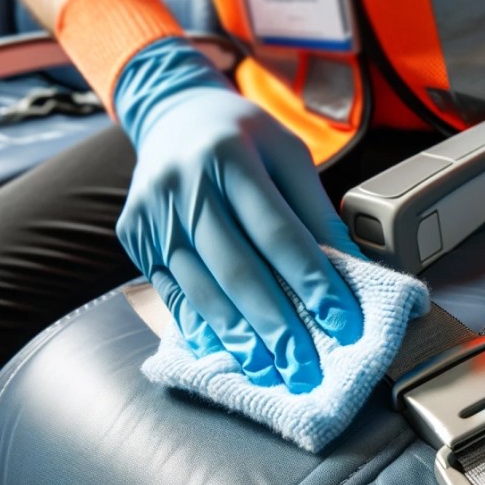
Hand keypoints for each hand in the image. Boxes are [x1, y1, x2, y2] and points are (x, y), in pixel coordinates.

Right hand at [114, 38, 363, 391]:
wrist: (172, 115)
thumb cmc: (243, 136)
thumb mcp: (287, 153)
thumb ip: (315, 209)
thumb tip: (350, 269)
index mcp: (229, 154)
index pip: (279, 232)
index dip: (313, 281)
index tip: (343, 321)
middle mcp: (184, 184)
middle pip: (237, 268)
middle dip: (276, 324)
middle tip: (305, 367)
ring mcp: (152, 212)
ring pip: (201, 287)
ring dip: (238, 336)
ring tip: (270, 369)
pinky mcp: (133, 235)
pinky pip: (171, 290)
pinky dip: (201, 325)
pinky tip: (228, 350)